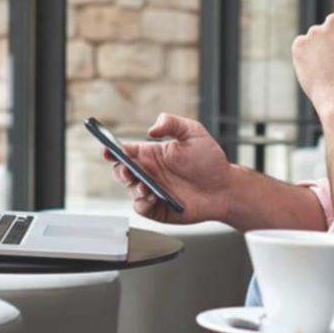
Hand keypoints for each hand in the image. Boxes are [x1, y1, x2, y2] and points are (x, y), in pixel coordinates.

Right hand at [104, 113, 231, 223]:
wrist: (225, 188)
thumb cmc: (210, 161)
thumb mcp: (193, 132)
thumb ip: (172, 123)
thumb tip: (152, 129)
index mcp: (151, 154)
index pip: (125, 152)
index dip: (111, 150)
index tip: (107, 149)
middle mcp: (149, 173)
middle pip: (121, 171)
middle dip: (120, 171)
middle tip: (128, 170)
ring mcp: (152, 191)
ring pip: (129, 190)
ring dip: (133, 187)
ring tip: (145, 186)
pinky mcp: (157, 209)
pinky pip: (141, 208)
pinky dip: (142, 204)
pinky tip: (152, 198)